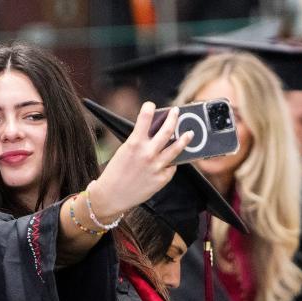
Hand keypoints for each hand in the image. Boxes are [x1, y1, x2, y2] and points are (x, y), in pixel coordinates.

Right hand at [88, 102, 193, 218]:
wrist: (112, 195)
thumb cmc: (116, 172)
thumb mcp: (124, 151)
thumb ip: (139, 140)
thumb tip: (154, 131)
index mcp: (134, 143)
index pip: (145, 118)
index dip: (149, 108)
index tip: (151, 105)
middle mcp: (147, 153)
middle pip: (167, 130)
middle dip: (173, 118)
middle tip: (176, 112)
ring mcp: (156, 166)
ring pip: (176, 148)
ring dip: (184, 139)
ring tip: (189, 133)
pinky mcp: (161, 179)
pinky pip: (172, 167)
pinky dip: (172, 162)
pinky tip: (173, 159)